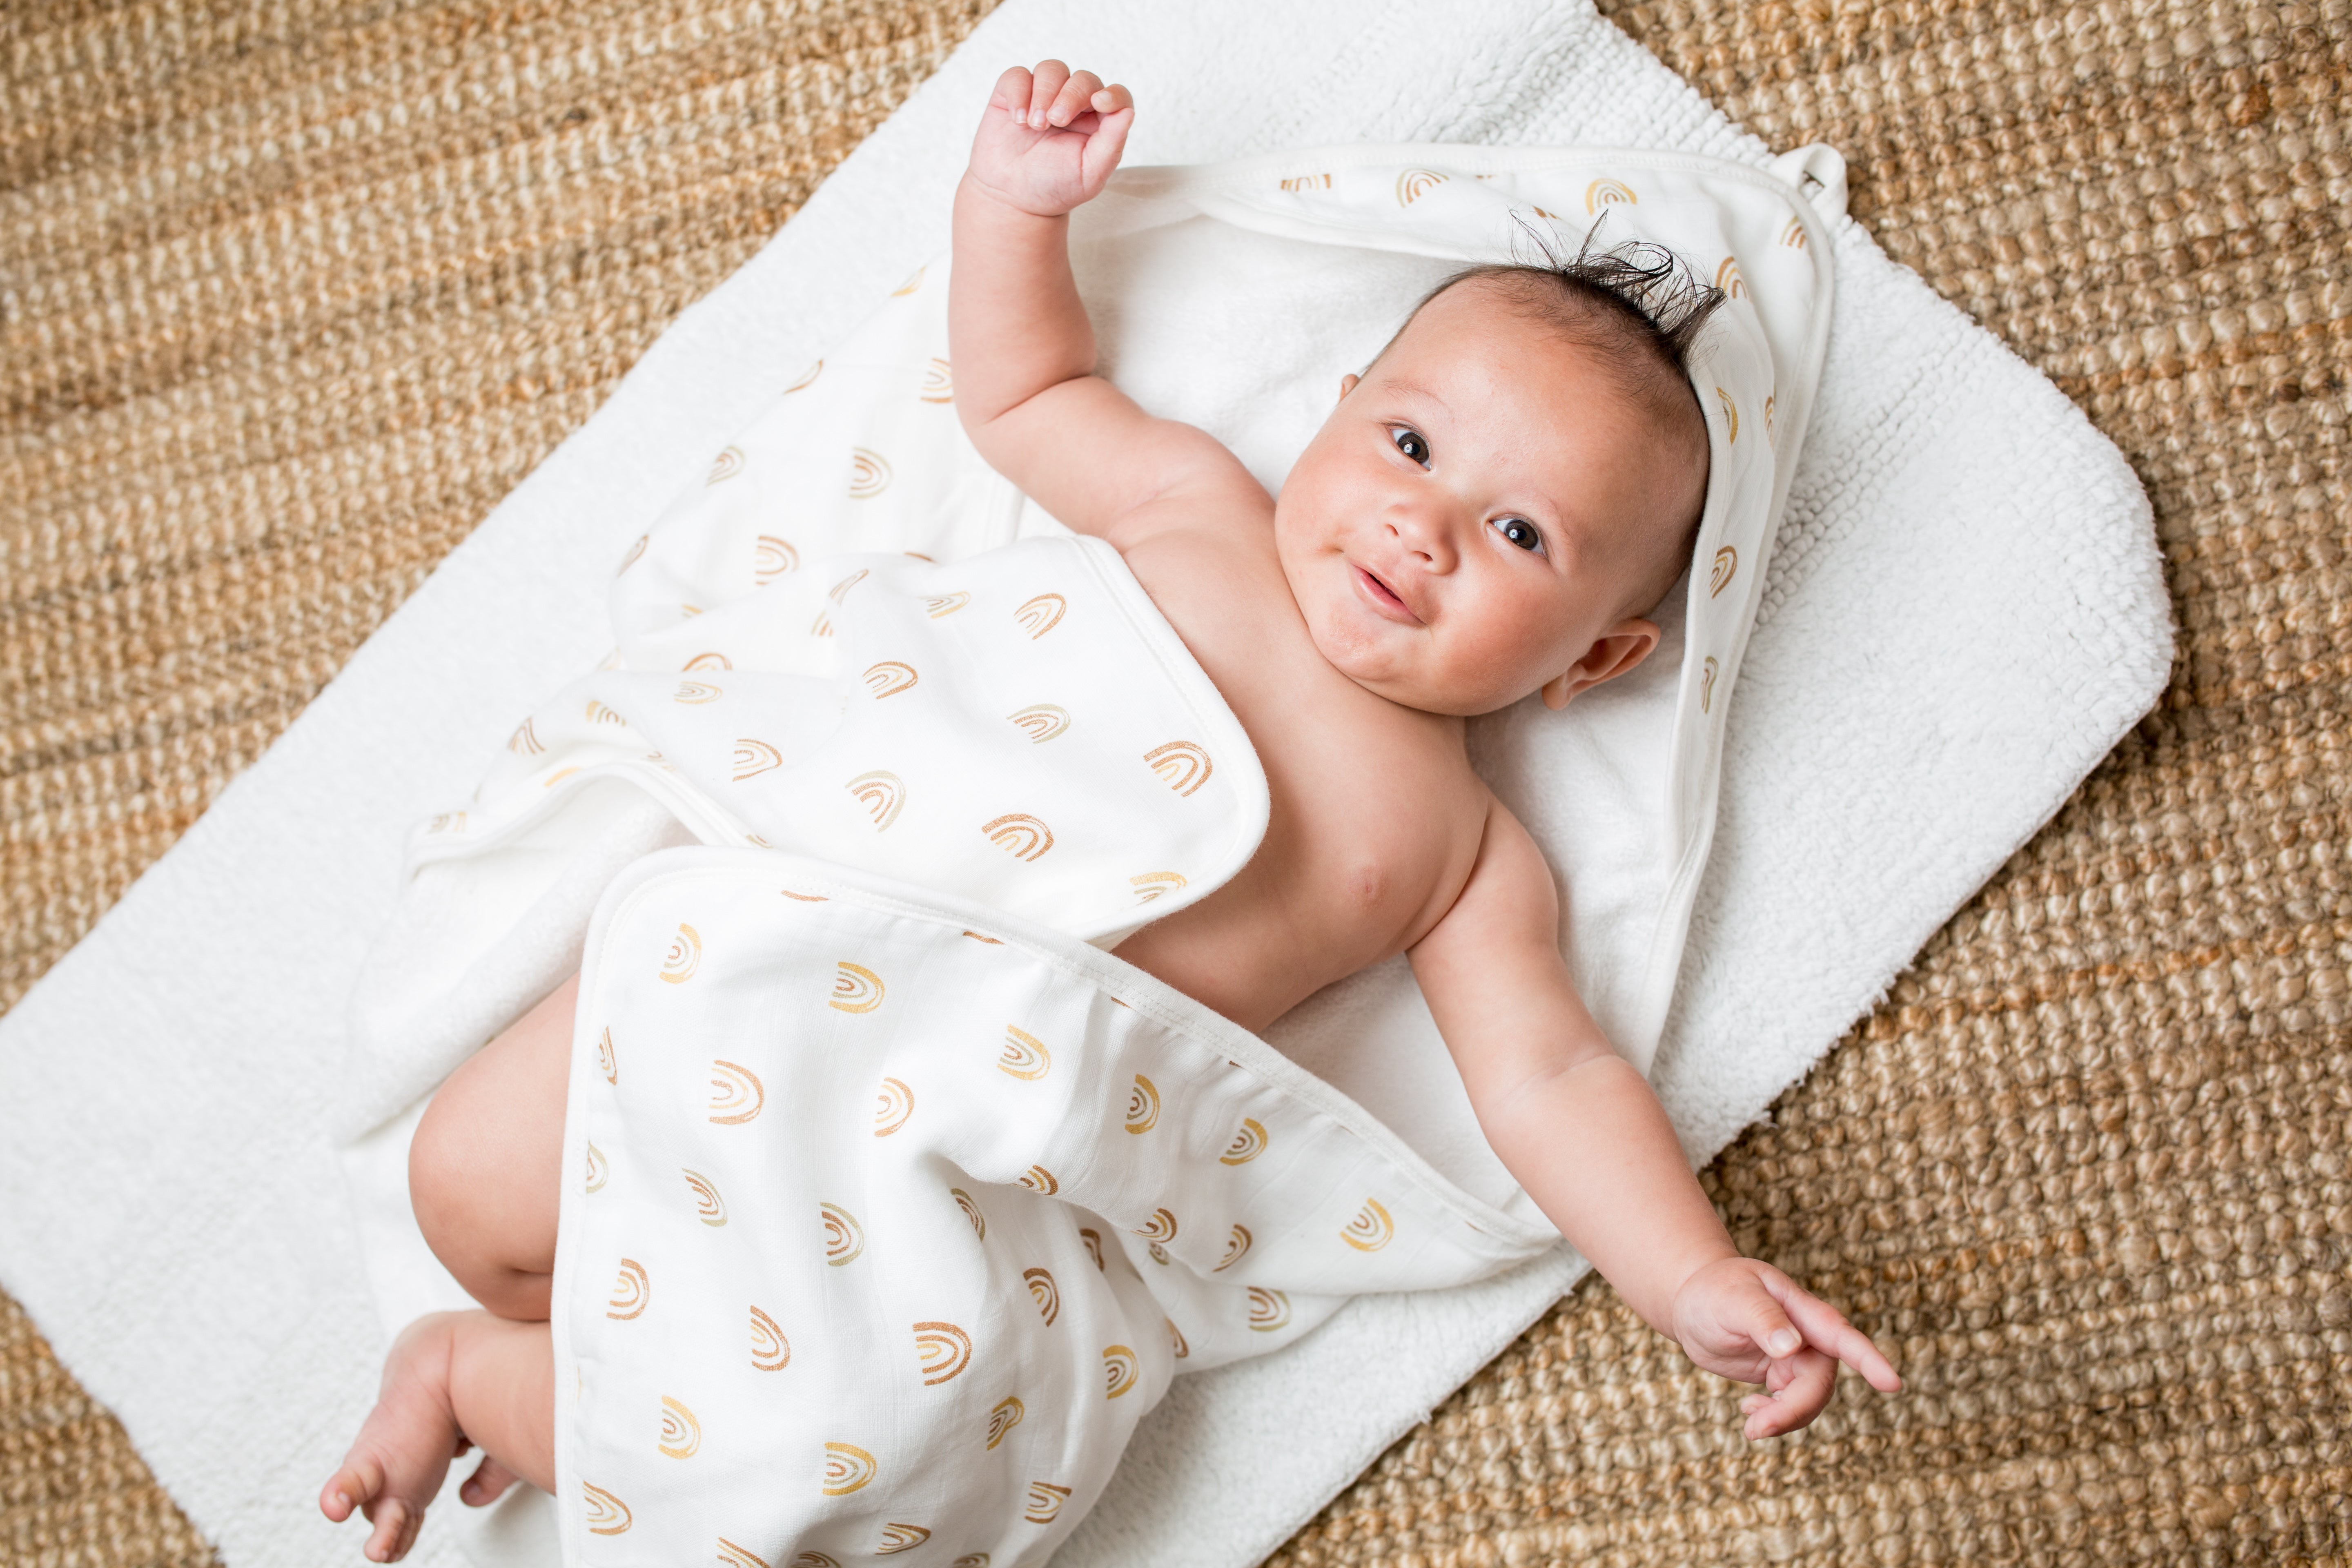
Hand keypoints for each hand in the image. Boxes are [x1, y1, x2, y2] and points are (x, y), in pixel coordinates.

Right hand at [966, 60, 1134, 217]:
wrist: (1015, 197)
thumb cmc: (1057, 185)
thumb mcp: (1090, 172)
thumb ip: (1112, 142)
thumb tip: (1128, 111)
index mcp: (1099, 122)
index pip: (1116, 96)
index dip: (1113, 94)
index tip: (1101, 103)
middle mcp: (1074, 103)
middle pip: (1082, 79)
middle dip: (1070, 96)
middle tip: (1055, 121)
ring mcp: (1044, 95)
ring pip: (1051, 69)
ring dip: (1044, 93)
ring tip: (1034, 125)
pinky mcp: (1014, 93)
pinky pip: (1017, 75)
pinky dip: (1018, 92)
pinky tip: (1018, 120)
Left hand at [1670, 1255, 1901, 1438]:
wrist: (1694, 1302)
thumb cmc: (1716, 1290)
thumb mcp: (1734, 1298)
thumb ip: (1763, 1320)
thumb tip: (1791, 1347)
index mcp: (1805, 1313)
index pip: (1843, 1338)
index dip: (1869, 1361)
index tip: (1893, 1385)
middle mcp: (1809, 1338)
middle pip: (1818, 1384)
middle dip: (1793, 1411)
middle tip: (1754, 1429)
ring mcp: (1798, 1359)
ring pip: (1807, 1401)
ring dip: (1782, 1420)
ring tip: (1749, 1426)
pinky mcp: (1783, 1376)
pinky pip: (1791, 1406)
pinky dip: (1773, 1417)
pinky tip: (1749, 1411)